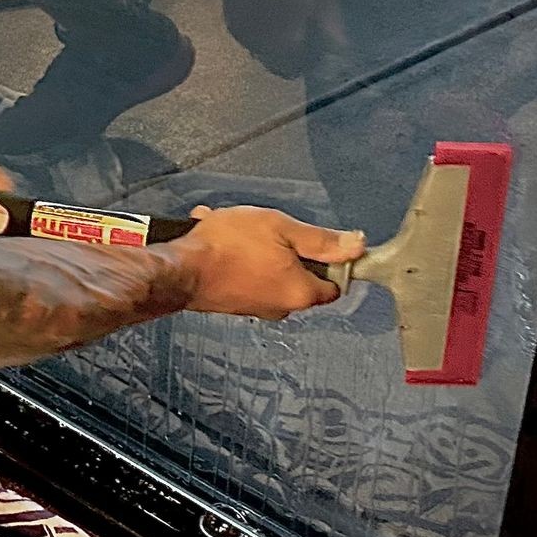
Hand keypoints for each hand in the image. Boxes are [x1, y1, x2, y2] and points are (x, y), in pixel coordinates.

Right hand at [167, 205, 364, 318]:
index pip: (336, 283)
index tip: (313, 241)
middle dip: (287, 252)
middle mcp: (282, 308)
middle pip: (300, 278)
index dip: (330, 260)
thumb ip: (321, 239)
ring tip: (235, 230)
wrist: (178, 269)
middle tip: (269, 231)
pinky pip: (244, 278)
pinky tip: (218, 240)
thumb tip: (357, 246)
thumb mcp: (280, 228)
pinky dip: (236, 261)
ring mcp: (254, 308)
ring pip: (269, 275)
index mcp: (302, 293)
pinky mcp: (231, 304)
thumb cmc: (228, 248)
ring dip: (258, 252)